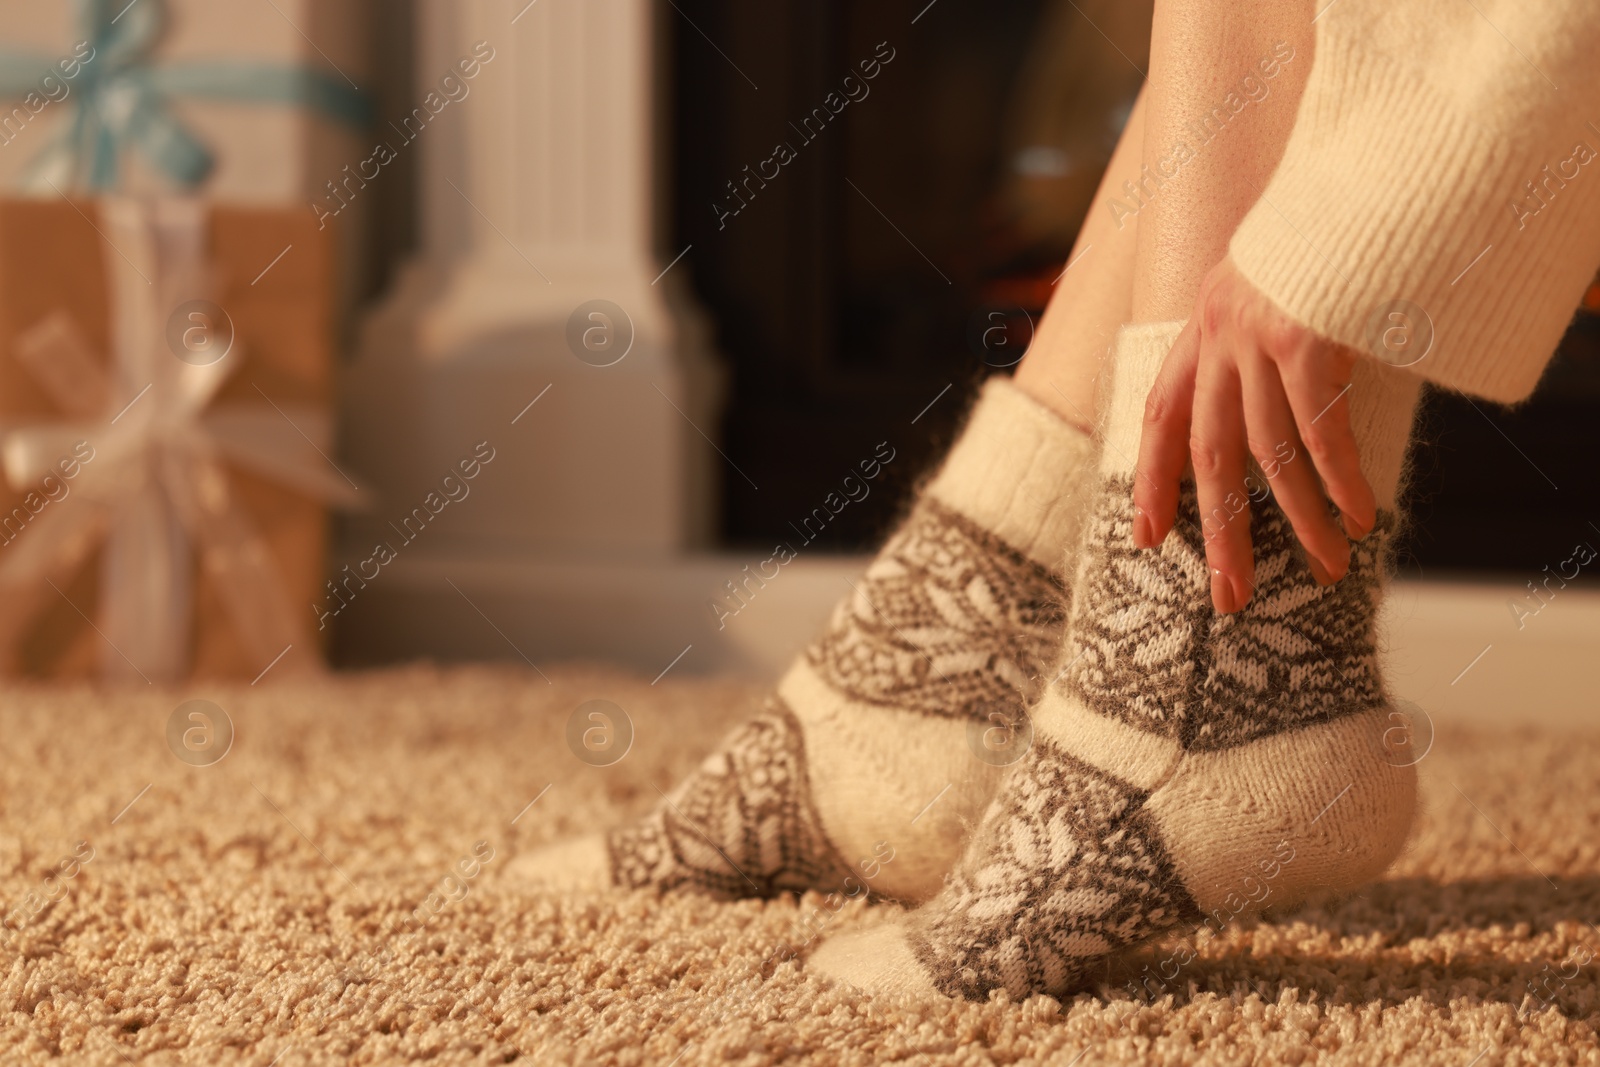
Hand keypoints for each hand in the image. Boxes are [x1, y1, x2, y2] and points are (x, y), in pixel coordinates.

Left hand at [1133, 256, 1374, 613]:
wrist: (1355, 171)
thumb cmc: (1320, 241)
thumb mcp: (1266, 285)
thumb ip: (1250, 341)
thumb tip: (1269, 404)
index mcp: (1199, 327)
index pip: (1159, 415)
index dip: (1149, 479)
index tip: (1142, 537)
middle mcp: (1216, 336)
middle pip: (1208, 455)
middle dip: (1219, 532)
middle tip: (1227, 597)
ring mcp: (1257, 337)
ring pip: (1270, 453)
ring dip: (1301, 518)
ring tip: (1324, 567)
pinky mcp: (1304, 337)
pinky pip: (1321, 429)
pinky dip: (1342, 478)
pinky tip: (1360, 516)